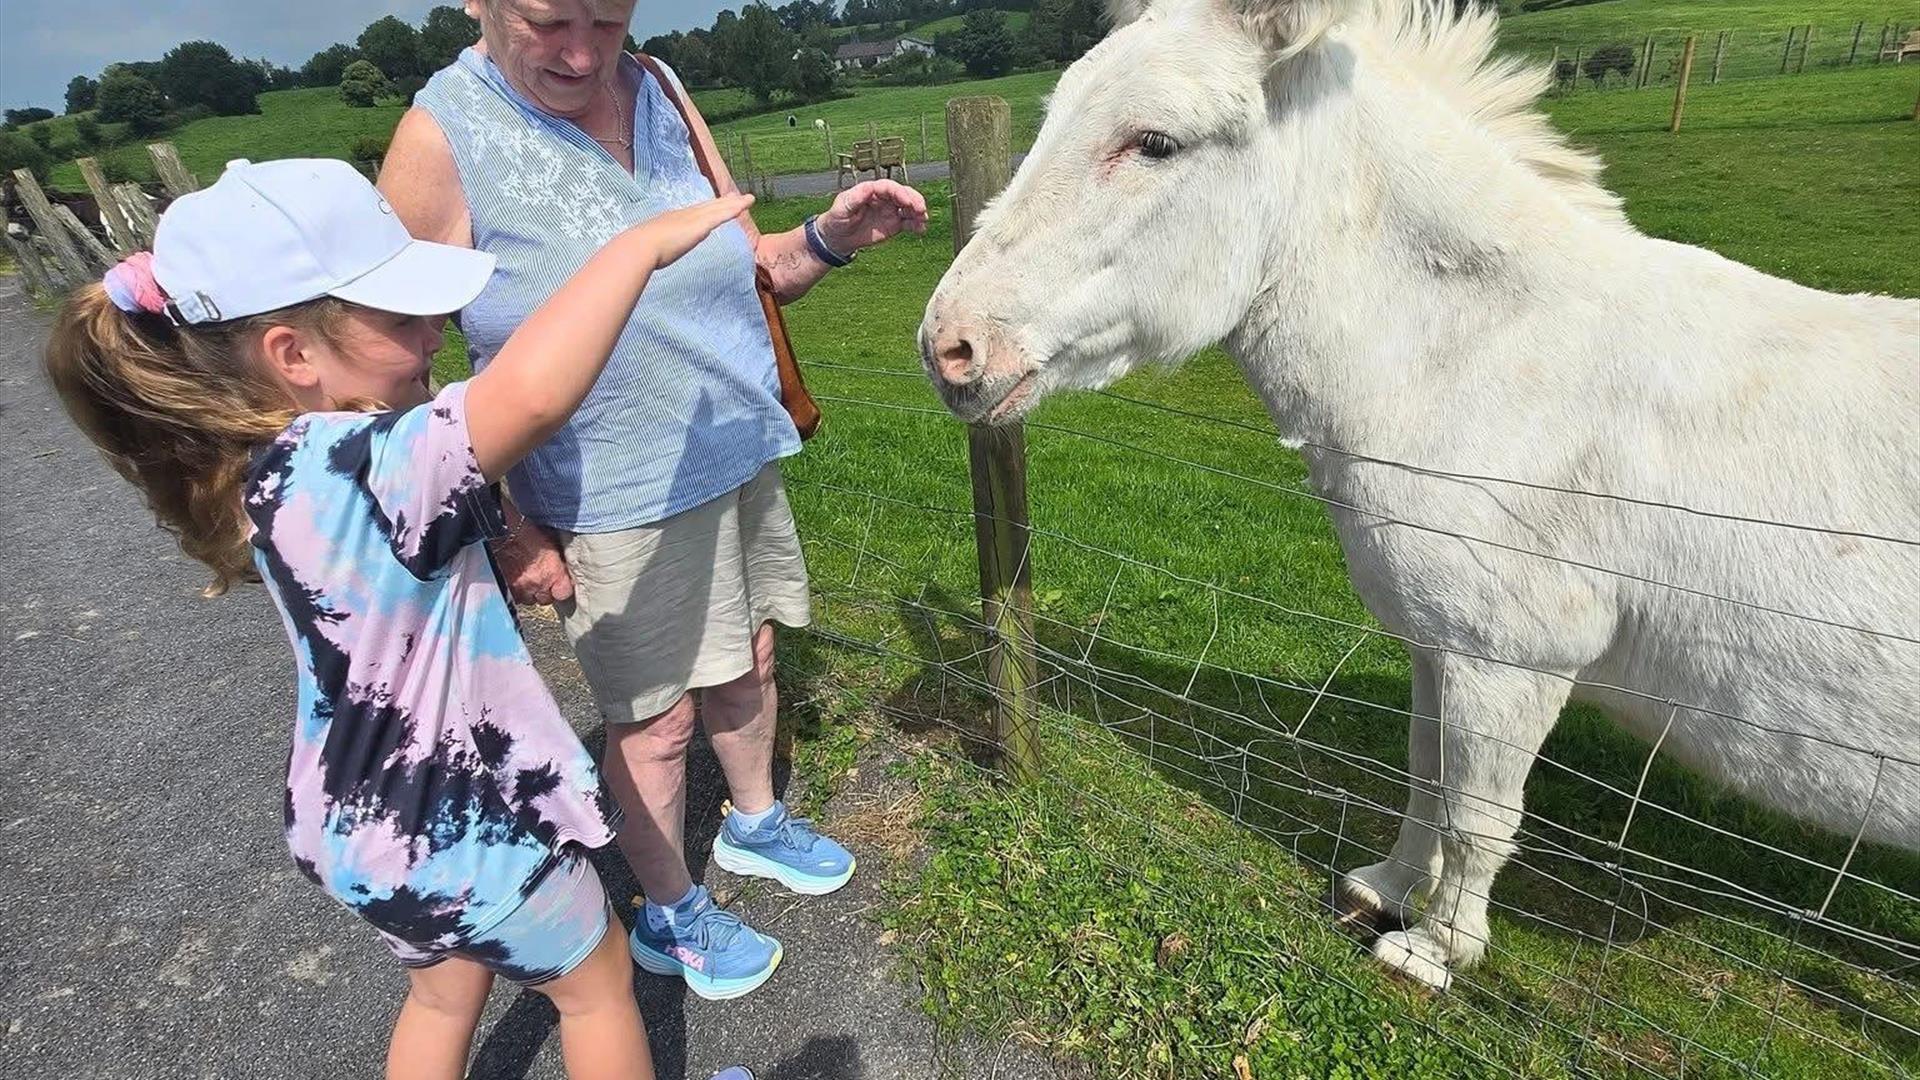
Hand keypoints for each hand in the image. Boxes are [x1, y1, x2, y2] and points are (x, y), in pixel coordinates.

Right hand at [494, 520, 573, 606]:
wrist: (500, 529)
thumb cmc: (525, 531)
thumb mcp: (549, 543)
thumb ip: (556, 561)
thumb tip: (561, 570)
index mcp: (552, 572)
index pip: (563, 593)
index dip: (561, 588)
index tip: (560, 583)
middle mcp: (537, 584)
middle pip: (545, 599)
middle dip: (544, 591)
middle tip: (540, 579)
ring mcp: (519, 588)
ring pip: (528, 600)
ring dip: (528, 592)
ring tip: (525, 579)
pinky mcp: (504, 588)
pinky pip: (513, 597)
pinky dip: (514, 591)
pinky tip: (514, 580)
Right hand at [639, 194, 756, 267]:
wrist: (638, 247)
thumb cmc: (637, 252)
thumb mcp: (647, 250)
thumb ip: (651, 252)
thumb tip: (648, 258)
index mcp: (670, 221)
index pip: (692, 214)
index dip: (704, 209)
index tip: (713, 206)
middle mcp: (683, 216)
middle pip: (708, 206)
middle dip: (723, 202)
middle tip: (736, 196)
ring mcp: (692, 219)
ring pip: (718, 208)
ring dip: (734, 203)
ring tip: (749, 199)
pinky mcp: (700, 225)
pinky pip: (722, 214)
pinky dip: (734, 209)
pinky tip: (745, 204)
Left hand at [816, 180, 928, 253]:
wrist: (838, 237)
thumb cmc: (837, 218)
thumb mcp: (842, 207)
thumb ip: (855, 198)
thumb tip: (869, 187)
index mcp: (871, 191)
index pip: (889, 187)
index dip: (899, 192)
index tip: (906, 201)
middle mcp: (884, 198)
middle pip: (903, 194)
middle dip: (914, 200)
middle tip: (920, 210)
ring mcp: (890, 211)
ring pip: (909, 207)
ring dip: (918, 212)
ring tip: (923, 220)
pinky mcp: (894, 224)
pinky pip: (909, 222)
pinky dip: (917, 225)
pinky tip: (921, 229)